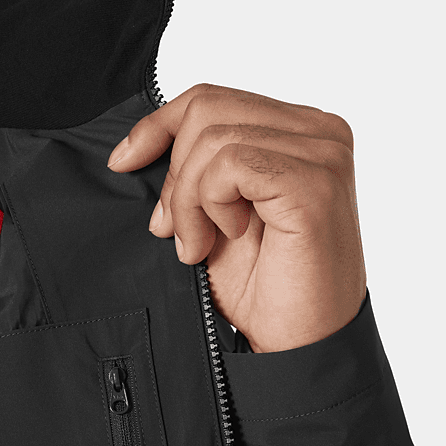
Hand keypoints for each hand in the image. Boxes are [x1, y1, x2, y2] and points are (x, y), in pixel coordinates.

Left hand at [107, 83, 366, 352]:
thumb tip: (135, 149)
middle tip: (174, 233)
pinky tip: (229, 237)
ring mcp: (322, 154)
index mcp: (300, 133)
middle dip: (174, 176)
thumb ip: (196, 174)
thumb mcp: (214, 217)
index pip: (215, 99)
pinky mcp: (314, 183)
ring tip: (198, 245)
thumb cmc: (266, 291)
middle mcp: (320, 133)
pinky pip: (230, 163)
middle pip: (208, 109)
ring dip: (189, 199)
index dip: (159, 124)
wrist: (299, 347)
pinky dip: (212, 204)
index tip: (123, 161)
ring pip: (213, 137)